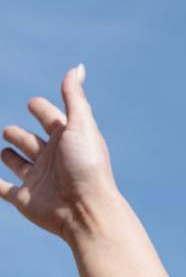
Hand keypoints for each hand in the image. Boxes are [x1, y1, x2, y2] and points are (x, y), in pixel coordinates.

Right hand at [1, 66, 118, 239]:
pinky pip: (4, 189)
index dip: (41, 110)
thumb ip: (74, 96)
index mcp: (68, 140)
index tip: (32, 103)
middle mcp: (53, 159)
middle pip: (31, 141)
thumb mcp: (80, 125)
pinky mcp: (25, 199)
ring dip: (10, 156)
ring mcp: (38, 179)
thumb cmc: (86, 165)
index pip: (51, 119)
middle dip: (19, 134)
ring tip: (4, 149)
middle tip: (9, 129)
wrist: (85, 210)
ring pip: (19, 164)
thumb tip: (76, 67)